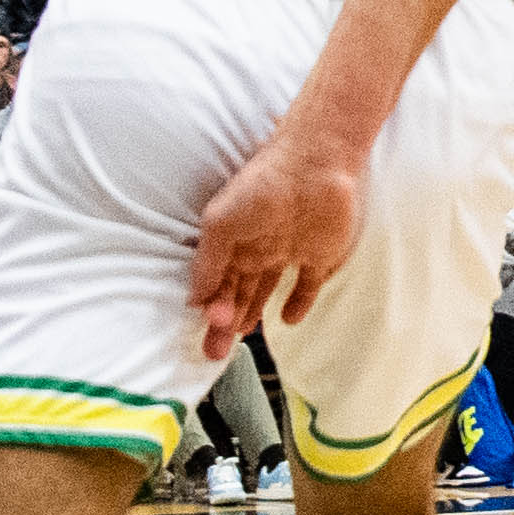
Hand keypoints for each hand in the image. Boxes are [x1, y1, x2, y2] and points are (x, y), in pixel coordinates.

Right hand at [189, 128, 362, 361]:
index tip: (210, 327)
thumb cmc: (262, 186)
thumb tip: (193, 302)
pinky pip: (307, 286)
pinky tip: (287, 318)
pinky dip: (298, 304)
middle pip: (237, 294)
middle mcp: (257, 249)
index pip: (217, 284)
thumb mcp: (221, 224)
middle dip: (224, 323)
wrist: (316, 163)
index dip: (211, 308)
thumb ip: (207, 264)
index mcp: (233, 241)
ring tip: (240, 337)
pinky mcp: (320, 255)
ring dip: (252, 315)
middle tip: (216, 351)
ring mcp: (289, 252)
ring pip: (264, 292)